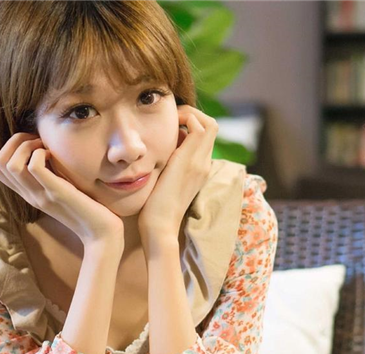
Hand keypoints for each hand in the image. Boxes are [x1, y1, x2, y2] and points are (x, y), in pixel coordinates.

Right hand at [0, 133, 123, 245]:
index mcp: (29, 194)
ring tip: (45, 147)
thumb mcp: (63, 190)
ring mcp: (41, 195)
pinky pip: (34, 167)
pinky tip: (53, 155)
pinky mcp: (56, 193)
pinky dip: (40, 153)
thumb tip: (47, 153)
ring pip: (11, 165)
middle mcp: (30, 195)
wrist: (101, 234)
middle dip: (15, 142)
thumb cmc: (88, 209)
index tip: (33, 143)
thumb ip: (51, 177)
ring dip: (26, 146)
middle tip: (38, 140)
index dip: (9, 148)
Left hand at [137, 105, 216, 243]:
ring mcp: (199, 162)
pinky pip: (198, 127)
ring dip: (189, 114)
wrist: (159, 227)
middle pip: (211, 126)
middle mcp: (204, 163)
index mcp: (199, 169)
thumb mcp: (163, 182)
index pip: (204, 136)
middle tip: (170, 119)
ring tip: (169, 121)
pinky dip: (185, 118)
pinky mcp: (190, 160)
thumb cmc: (153, 210)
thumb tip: (156, 151)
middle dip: (191, 114)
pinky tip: (164, 128)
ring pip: (209, 123)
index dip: (190, 124)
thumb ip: (165, 166)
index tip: (169, 127)